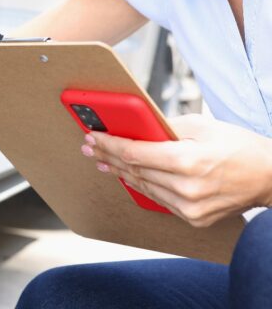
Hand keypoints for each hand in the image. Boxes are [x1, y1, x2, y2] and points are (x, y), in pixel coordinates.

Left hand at [83, 114, 271, 226]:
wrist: (270, 177)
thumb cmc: (239, 147)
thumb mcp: (201, 125)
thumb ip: (164, 126)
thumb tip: (134, 125)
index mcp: (187, 161)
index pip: (134, 153)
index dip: (109, 144)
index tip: (92, 137)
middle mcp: (187, 188)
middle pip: (134, 171)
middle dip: (109, 156)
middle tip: (90, 147)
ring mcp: (190, 208)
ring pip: (143, 187)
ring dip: (120, 173)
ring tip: (103, 160)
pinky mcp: (194, 219)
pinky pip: (159, 199)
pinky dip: (142, 186)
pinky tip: (128, 176)